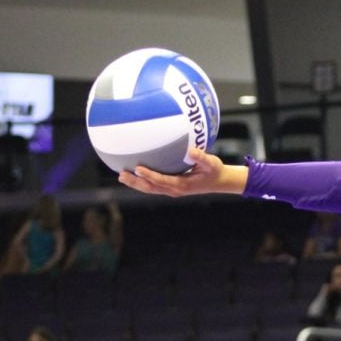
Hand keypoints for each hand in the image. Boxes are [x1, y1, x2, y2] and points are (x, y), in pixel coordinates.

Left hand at [118, 148, 246, 196]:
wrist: (219, 181)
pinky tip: (134, 173)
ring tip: (122, 176)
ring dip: (135, 183)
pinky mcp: (171, 187)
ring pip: (149, 188)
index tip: (138, 168)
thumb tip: (191, 151)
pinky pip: (153, 185)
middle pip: (150, 188)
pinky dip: (142, 181)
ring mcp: (171, 190)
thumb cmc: (214, 170)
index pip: (162, 181)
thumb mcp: (211, 163)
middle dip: (136, 182)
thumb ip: (201, 157)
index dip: (149, 176)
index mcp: (182, 185)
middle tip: (122, 175)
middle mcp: (174, 189)